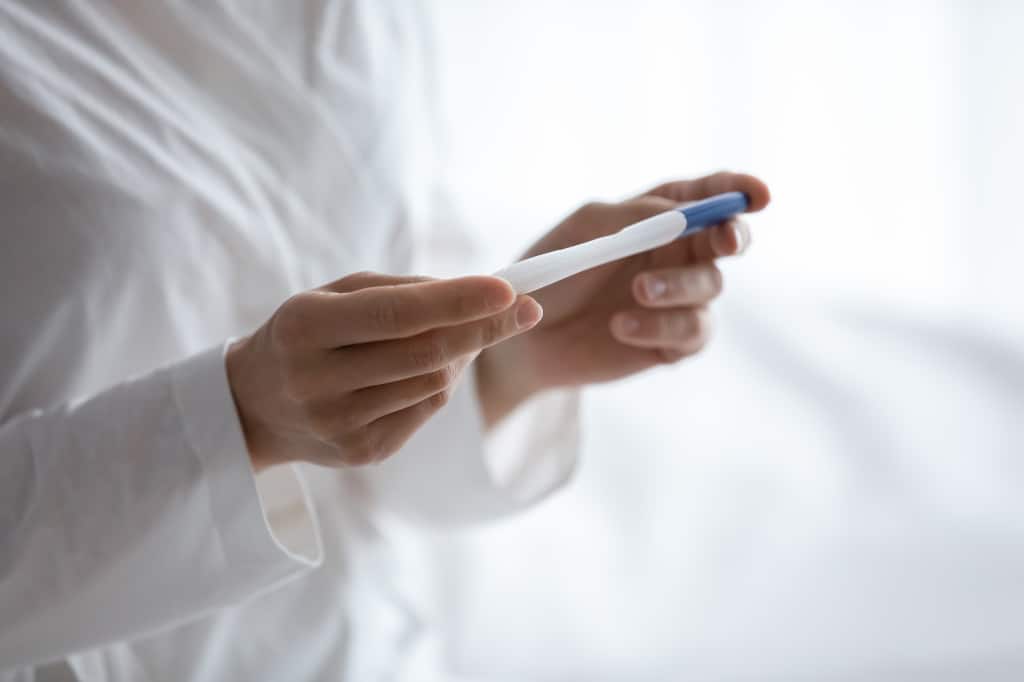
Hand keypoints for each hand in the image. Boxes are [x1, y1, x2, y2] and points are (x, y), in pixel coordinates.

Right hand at [226, 272, 541, 470]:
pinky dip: (440, 383)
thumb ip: (401, 291)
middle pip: (426, 354)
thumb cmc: (308, 334)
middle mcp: (317, 380)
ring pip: (433, 384)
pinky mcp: (361, 453)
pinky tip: (429, 368)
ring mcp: (339, 424)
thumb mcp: (335, 295)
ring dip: (461, 354)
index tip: (508, 288)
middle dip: (485, 328)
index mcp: (305, 327)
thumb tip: (477, 298)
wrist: (253, 406)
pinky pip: (425, 411)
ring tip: (456, 336)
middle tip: (528, 308)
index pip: (398, 314)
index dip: (459, 302)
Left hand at [476, 171, 769, 424]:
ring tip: (637, 292)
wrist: (526, 335)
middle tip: (722, 240)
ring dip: (679, 286)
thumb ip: (631, 217)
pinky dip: (662, 326)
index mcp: (659, 215)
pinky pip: (691, 332)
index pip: (709, 194)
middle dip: (732, 236)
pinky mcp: (670, 341)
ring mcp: (678, 299)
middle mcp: (677, 253)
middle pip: (728, 239)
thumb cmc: (553, 272)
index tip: (757, 194)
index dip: (739, 189)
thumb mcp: (584, 231)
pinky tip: (622, 326)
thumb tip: (683, 213)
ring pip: (711, 287)